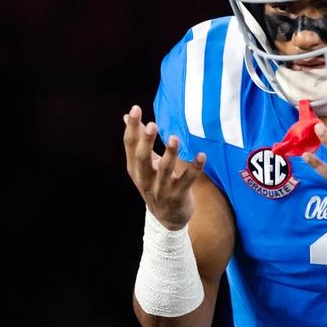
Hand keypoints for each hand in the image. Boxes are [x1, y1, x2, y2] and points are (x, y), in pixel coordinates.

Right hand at [123, 105, 206, 230]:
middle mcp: (145, 178)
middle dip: (146, 141)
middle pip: (142, 158)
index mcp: (135, 168)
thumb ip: (137, 140)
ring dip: (170, 154)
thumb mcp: (143, 165)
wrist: (167, 218)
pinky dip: (194, 168)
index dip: (131, 127)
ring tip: (174, 138)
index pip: (130, 145)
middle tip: (151, 125)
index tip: (135, 108)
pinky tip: (201, 156)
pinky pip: (187, 181)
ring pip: (164, 170)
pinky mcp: (178, 196)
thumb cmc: (154, 183)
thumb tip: (125, 116)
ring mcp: (161, 188)